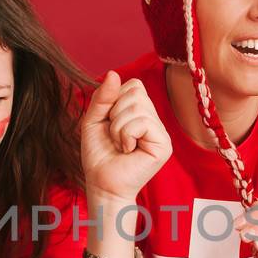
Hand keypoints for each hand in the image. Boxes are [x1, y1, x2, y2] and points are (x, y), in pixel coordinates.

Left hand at [80, 72, 170, 206]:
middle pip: (136, 92)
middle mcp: (154, 119)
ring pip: (137, 107)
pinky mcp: (164, 144)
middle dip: (115, 114)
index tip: (109, 123)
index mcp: (141, 112)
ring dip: (118, 127)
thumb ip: (103, 97)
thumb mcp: (93, 120)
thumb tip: (113, 73)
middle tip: (115, 137)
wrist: (101, 184)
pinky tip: (127, 150)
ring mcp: (161, 132)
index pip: (133, 85)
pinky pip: (143, 122)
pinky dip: (126, 135)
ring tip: (120, 145)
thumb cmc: (98, 155)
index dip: (115, 100)